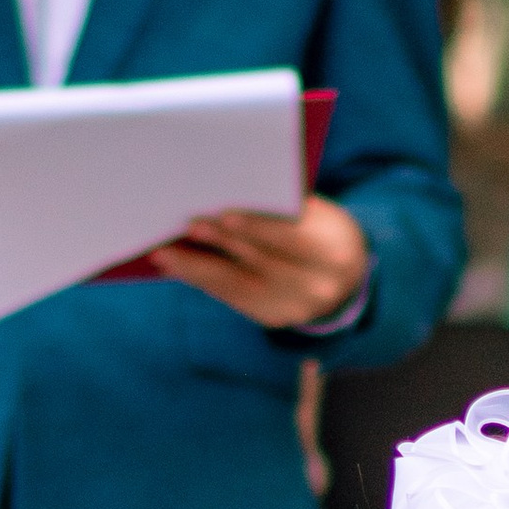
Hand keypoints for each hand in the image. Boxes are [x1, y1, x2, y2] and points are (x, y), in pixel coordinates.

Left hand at [146, 197, 370, 330]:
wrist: (344, 277)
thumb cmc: (320, 229)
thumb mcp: (316, 212)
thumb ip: (283, 205)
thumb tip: (225, 191)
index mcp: (333, 251)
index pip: (292, 237)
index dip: (257, 227)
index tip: (224, 214)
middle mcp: (315, 286)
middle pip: (258, 260)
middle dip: (218, 241)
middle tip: (182, 224)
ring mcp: (293, 308)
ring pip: (236, 283)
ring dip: (196, 266)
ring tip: (164, 251)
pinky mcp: (271, 317)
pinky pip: (230, 296)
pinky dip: (200, 278)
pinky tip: (175, 265)